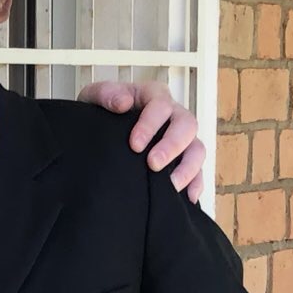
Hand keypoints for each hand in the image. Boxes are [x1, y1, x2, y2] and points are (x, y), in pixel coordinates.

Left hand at [76, 79, 205, 201]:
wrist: (97, 131)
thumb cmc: (100, 111)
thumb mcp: (94, 97)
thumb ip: (106, 94)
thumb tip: (123, 103)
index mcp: (153, 96)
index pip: (161, 105)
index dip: (150, 124)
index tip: (134, 144)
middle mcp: (173, 115)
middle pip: (187, 125)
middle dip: (172, 146)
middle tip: (153, 164)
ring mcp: (181, 138)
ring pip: (197, 148)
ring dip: (188, 167)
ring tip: (171, 185)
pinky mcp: (182, 160)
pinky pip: (198, 171)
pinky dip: (196, 184)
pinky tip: (188, 197)